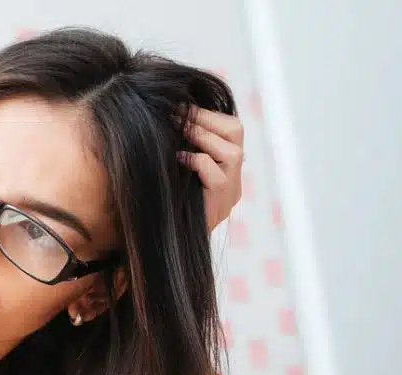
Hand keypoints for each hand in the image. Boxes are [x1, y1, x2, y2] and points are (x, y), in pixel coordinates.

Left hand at [178, 107, 245, 231]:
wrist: (168, 243)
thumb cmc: (166, 204)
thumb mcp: (175, 171)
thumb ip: (180, 148)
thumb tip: (167, 117)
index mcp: (226, 167)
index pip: (230, 128)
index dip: (207, 114)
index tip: (181, 105)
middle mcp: (234, 178)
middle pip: (236, 133)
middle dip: (206, 119)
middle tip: (178, 114)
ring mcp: (231, 192)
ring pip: (232, 153)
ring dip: (203, 138)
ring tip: (180, 133)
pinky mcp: (222, 204)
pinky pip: (217, 176)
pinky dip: (199, 162)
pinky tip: (179, 158)